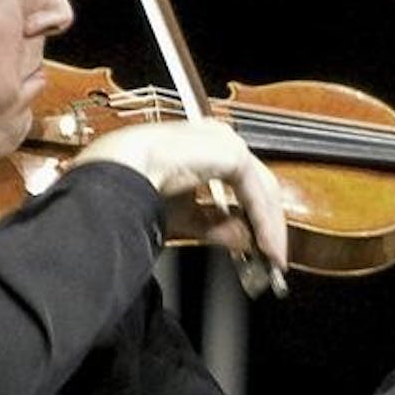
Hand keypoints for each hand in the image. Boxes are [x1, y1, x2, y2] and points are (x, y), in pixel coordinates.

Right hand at [70, 120, 288, 270]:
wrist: (121, 172)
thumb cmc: (134, 185)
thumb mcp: (181, 215)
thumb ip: (212, 226)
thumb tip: (238, 240)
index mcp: (201, 146)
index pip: (238, 181)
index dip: (250, 215)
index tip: (257, 245)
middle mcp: (216, 139)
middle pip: (256, 184)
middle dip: (265, 221)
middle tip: (273, 254)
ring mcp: (225, 142)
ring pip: (261, 187)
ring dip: (269, 224)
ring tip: (273, 254)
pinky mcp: (232, 153)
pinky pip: (256, 191)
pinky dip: (264, 220)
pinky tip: (266, 243)